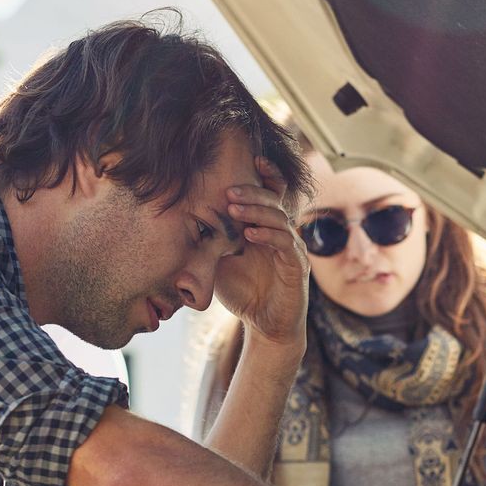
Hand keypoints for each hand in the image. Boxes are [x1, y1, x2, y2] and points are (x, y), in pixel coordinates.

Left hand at [214, 156, 308, 346]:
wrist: (266, 328)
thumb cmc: (244, 294)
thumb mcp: (220, 263)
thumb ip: (212, 242)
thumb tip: (188, 221)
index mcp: (268, 229)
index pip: (273, 194)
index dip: (268, 175)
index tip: (253, 158)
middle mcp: (284, 235)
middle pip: (274, 202)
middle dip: (252, 193)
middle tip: (229, 191)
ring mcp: (293, 250)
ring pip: (279, 220)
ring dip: (256, 211)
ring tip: (234, 208)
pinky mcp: (297, 268)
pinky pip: (285, 245)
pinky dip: (267, 236)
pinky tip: (249, 235)